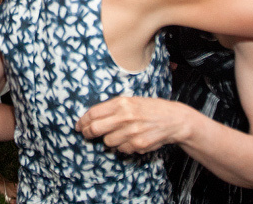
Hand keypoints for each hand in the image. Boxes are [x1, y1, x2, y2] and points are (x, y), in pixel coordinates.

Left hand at [75, 96, 189, 153]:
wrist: (174, 120)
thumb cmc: (149, 109)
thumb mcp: (130, 101)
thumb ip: (111, 108)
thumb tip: (90, 118)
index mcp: (121, 103)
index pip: (93, 113)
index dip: (82, 121)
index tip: (78, 125)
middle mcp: (125, 117)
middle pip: (94, 129)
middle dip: (87, 133)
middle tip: (86, 134)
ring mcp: (131, 132)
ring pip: (107, 142)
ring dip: (108, 140)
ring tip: (118, 134)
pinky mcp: (138, 144)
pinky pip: (121, 149)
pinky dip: (122, 146)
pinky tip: (131, 139)